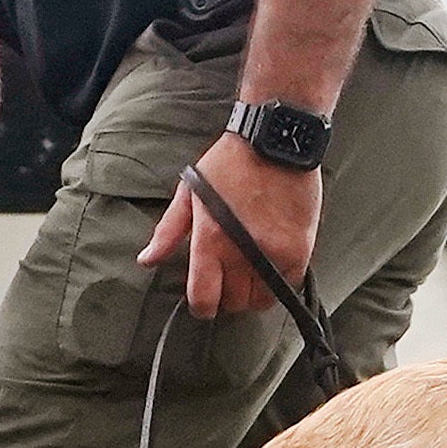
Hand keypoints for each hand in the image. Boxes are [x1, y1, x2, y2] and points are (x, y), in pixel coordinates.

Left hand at [141, 135, 322, 321]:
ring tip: (248, 274)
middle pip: (233, 303)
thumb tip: (147, 260)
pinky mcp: (299, 250)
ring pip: (260, 301)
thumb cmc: (230, 163)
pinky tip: (270, 266)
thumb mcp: (190, 192)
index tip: (204, 300)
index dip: (202, 306)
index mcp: (210, 241)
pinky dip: (277, 284)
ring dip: (251, 293)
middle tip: (226, 279)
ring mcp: (273, 254)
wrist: (275, 141)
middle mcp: (241, 253)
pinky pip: (287, 287)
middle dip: (226, 296)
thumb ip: (168, 232)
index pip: (204, 299)